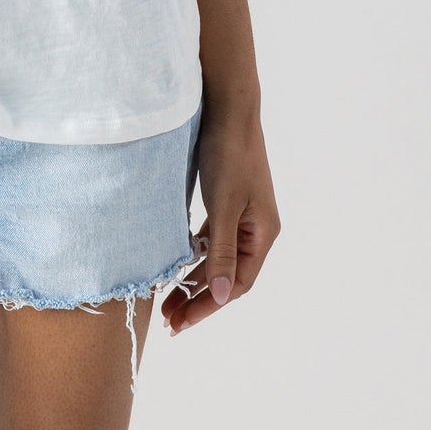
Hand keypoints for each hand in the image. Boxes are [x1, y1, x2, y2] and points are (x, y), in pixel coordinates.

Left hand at [162, 95, 278, 334]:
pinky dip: (194, 254)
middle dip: (199, 298)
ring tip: (167, 298)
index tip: (180, 323)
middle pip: (228, 276)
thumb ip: (222, 252)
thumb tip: (222, 297)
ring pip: (218, 258)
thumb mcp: (222, 205)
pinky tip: (175, 261)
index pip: (237, 285)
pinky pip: (212, 238)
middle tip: (168, 319)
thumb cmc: (228, 153)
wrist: (227, 106)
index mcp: (263, 233)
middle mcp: (256, 228)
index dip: (209, 306)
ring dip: (194, 278)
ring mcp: (242, 214)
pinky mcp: (226, 200)